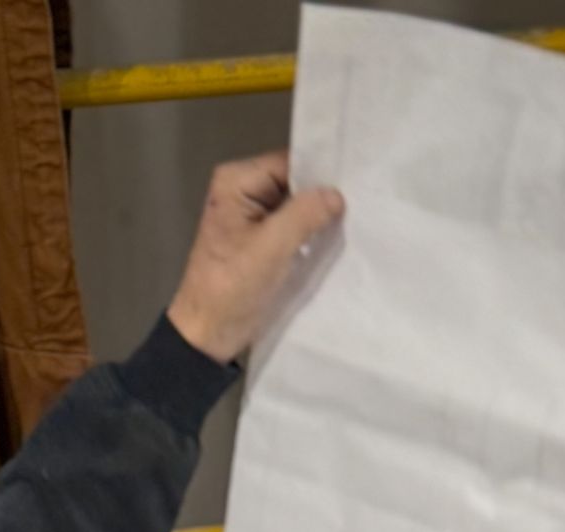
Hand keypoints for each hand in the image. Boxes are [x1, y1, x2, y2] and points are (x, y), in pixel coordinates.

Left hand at [167, 151, 344, 364]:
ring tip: (348, 226)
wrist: (208, 335)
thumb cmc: (232, 289)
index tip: (352, 188)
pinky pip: (290, 228)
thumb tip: (336, 194)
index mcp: (236, 181)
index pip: (289, 163)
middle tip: (356, 209)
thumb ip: (304, 215)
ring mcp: (250, 217)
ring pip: (294, 207)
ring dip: (316, 219)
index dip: (319, 175)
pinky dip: (307, 236)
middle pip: (293, 183)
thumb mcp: (271, 248)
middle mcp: (241, 190)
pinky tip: (329, 242)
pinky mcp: (258, 241)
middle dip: (319, 198)